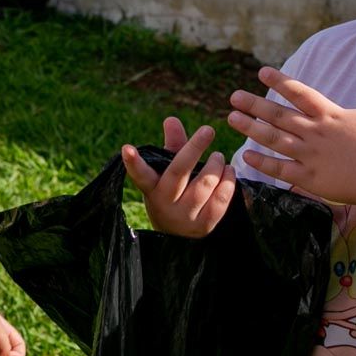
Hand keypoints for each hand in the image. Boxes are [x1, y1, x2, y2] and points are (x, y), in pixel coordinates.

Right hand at [122, 117, 237, 237]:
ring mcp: (185, 216)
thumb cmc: (172, 193)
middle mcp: (165, 203)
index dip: (133, 162)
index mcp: (152, 188)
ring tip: (219, 157)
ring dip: (215, 165)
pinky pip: (221, 199)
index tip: (127, 147)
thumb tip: (171, 119)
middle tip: (208, 130)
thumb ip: (172, 146)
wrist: (179, 236)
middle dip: (194, 148)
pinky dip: (227, 181)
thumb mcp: (166, 172)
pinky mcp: (205, 225)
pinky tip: (228, 171)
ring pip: (204, 184)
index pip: (140, 175)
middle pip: (179, 172)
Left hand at [231, 60, 355, 207]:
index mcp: (331, 115)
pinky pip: (280, 170)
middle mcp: (316, 132)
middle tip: (234, 97)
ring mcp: (311, 155)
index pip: (300, 93)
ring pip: (274, 139)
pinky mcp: (310, 179)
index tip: (261, 72)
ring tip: (232, 119)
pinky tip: (246, 156)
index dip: (280, 82)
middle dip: (254, 104)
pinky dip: (262, 163)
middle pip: (279, 115)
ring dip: (251, 128)